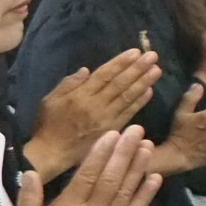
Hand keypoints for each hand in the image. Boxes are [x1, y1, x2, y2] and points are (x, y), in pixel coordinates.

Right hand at [14, 127, 161, 205]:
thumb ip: (28, 198)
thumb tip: (30, 173)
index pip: (88, 174)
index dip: (102, 153)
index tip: (112, 134)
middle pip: (112, 177)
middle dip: (124, 152)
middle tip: (136, 130)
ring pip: (127, 191)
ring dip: (138, 167)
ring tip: (147, 146)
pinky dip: (146, 194)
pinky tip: (154, 176)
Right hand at [24, 49, 160, 179]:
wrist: (52, 153)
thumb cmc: (49, 125)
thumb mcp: (50, 100)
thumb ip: (68, 84)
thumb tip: (87, 70)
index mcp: (80, 96)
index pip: (104, 75)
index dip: (120, 63)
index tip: (135, 52)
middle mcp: (96, 105)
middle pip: (120, 84)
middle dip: (137, 69)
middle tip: (153, 56)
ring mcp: (106, 119)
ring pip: (127, 97)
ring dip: (143, 83)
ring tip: (156, 70)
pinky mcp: (112, 130)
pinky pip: (129, 113)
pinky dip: (140, 102)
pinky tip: (149, 91)